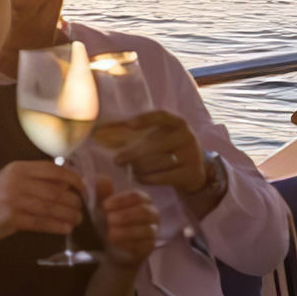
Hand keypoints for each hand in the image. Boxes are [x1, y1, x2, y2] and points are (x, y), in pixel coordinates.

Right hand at [0, 159, 88, 249]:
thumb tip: (68, 181)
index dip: (73, 179)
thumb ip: (35, 179)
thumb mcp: (10, 183)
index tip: (84, 188)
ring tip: (77, 220)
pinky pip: (41, 222)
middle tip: (82, 210)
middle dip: (73, 201)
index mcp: (17, 168)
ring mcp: (12, 200)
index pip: (53, 169)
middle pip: (55, 190)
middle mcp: (15, 181)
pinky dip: (57, 226)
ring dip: (69, 215)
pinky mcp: (11, 219)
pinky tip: (66, 229)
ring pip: (51, 207)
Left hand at [93, 175, 159, 266]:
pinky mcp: (150, 247)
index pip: (137, 196)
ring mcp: (153, 231)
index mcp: (142, 200)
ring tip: (110, 232)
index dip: (122, 200)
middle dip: (125, 216)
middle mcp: (152, 214)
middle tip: (109, 220)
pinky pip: (144, 244)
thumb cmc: (108, 223)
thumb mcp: (101, 207)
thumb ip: (101, 193)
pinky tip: (116, 242)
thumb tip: (102, 178)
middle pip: (145, 211)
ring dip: (127, 231)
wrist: (110, 248)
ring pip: (147, 229)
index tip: (105, 206)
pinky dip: (129, 243)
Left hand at [101, 109, 227, 215]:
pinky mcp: (190, 173)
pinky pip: (161, 177)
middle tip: (117, 160)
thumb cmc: (167, 149)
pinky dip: (146, 179)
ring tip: (131, 169)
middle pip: (155, 144)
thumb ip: (136, 132)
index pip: (161, 116)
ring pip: (156, 162)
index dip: (145, 119)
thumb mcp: (158, 136)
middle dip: (132, 153)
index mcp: (177, 123)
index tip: (127, 125)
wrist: (194, 171)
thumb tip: (102, 129)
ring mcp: (191, 155)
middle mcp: (186, 136)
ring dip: (138, 168)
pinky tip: (139, 178)